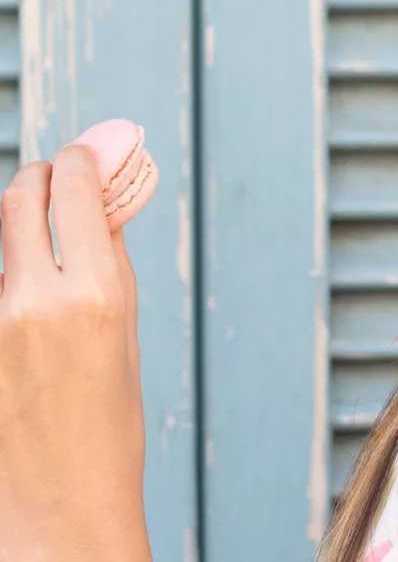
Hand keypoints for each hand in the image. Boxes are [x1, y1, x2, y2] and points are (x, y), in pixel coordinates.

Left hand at [0, 145, 151, 561]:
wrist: (58, 504)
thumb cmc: (107, 421)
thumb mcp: (124, 330)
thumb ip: (109, 258)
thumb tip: (100, 200)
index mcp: (97, 291)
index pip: (72, 187)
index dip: (80, 160)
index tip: (86, 154)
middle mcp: (37, 299)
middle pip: (18, 198)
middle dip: (39, 178)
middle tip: (54, 180)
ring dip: (17, 226)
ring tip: (40, 244)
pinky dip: (7, 273)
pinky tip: (20, 294)